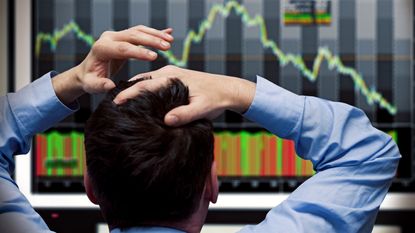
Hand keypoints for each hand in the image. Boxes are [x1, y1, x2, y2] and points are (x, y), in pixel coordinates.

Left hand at [52, 25, 173, 103]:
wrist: (87, 71)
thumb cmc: (90, 79)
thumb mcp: (92, 85)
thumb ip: (100, 85)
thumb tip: (110, 85)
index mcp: (101, 48)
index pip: (123, 48)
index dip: (139, 52)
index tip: (155, 57)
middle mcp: (109, 38)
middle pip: (133, 35)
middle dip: (151, 40)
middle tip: (167, 46)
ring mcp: (117, 35)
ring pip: (139, 31)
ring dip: (155, 34)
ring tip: (170, 41)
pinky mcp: (124, 37)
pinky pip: (141, 32)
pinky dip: (154, 32)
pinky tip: (168, 33)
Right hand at [113, 65, 255, 125]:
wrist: (228, 89)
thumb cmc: (216, 99)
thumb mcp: (202, 109)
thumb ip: (185, 114)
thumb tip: (167, 121)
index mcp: (172, 78)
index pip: (144, 85)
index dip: (128, 94)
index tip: (115, 103)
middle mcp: (169, 73)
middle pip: (141, 80)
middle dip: (127, 90)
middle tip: (113, 103)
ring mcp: (171, 74)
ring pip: (147, 80)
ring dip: (134, 89)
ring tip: (122, 102)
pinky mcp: (174, 78)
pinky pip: (154, 82)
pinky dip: (144, 89)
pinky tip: (140, 99)